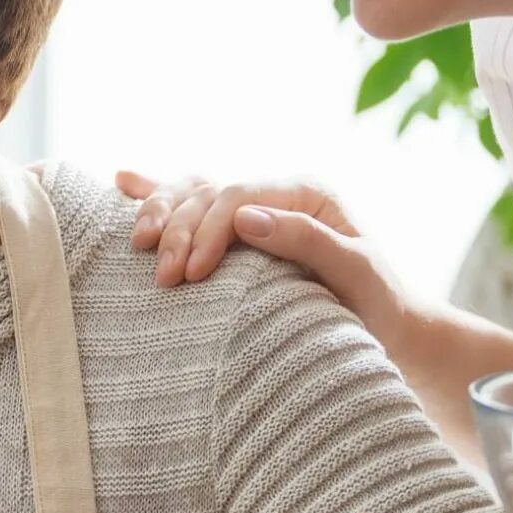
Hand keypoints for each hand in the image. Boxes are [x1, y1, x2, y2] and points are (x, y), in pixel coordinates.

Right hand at [115, 171, 408, 340]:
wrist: (389, 330)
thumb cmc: (379, 304)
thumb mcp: (357, 271)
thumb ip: (307, 240)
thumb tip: (245, 218)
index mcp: (305, 194)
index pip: (240, 196)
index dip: (208, 229)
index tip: (192, 275)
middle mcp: (275, 195)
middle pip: (208, 193)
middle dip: (178, 230)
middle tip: (165, 279)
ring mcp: (254, 212)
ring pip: (192, 193)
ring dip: (160, 214)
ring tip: (140, 244)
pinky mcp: (237, 235)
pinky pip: (191, 204)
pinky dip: (156, 193)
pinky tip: (123, 182)